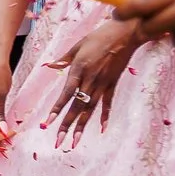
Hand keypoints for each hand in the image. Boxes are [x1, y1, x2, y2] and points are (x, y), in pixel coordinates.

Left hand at [42, 16, 142, 144]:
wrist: (126, 33)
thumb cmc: (99, 36)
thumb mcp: (78, 45)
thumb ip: (65, 59)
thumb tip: (51, 66)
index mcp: (79, 70)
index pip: (66, 94)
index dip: (57, 109)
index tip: (48, 123)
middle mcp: (91, 80)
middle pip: (77, 107)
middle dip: (67, 126)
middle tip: (59, 142)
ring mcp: (103, 83)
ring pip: (90, 109)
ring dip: (81, 126)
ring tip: (74, 141)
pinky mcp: (113, 84)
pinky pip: (108, 103)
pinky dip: (104, 116)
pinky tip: (101, 129)